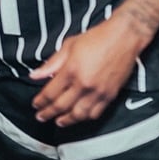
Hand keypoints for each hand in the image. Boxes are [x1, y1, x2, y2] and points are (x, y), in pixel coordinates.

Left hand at [28, 17, 143, 126]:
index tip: (35, 104)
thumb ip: (52, 63)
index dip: (41, 101)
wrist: (123, 37)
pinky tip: (79, 117)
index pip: (50, 93)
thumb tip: (35, 75)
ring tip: (58, 122)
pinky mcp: (110, 95)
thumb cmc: (97, 38)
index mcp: (71, 70)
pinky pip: (96, 113)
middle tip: (40, 116)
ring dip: (66, 120)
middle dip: (48, 113)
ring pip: (78, 114)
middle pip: (61, 106)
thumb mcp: (68, 45)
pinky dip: (85, 118)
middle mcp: (83, 84)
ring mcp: (98, 92)